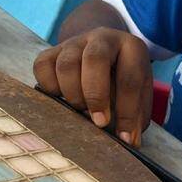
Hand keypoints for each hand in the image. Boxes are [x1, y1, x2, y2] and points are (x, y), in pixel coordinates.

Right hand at [33, 28, 152, 146]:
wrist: (102, 51)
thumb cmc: (123, 79)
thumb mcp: (138, 93)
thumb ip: (137, 116)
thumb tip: (129, 143)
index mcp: (131, 47)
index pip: (130, 78)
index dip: (127, 110)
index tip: (124, 136)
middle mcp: (102, 39)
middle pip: (95, 60)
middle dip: (96, 95)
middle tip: (99, 122)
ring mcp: (74, 42)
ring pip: (66, 65)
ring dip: (73, 95)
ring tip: (81, 111)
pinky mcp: (51, 51)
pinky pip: (42, 67)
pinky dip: (50, 88)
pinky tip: (62, 99)